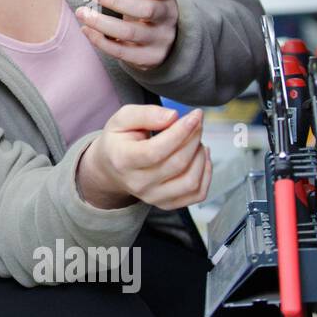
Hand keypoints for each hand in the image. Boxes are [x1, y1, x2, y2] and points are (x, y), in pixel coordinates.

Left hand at [75, 0, 178, 69]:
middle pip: (145, 9)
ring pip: (129, 32)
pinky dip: (100, 41)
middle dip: (115, 1)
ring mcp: (159, 40)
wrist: (164, 42)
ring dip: (101, 22)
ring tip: (83, 13)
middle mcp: (167, 18)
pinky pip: (121, 51)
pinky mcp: (147, 58)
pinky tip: (87, 30)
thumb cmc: (149, 8)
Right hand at [77, 104, 211, 209]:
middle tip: (196, 122)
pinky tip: (201, 157)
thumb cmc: (119, 140)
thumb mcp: (122, 118)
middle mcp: (138, 183)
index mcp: (123, 160)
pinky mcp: (166, 203)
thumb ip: (146, 114)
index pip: (157, 151)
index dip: (181, 132)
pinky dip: (206, 174)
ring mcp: (153, 197)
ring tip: (196, 141)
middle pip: (177, 163)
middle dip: (194, 138)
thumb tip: (173, 116)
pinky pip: (197, 194)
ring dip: (201, 156)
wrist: (110, 168)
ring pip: (191, 181)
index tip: (195, 116)